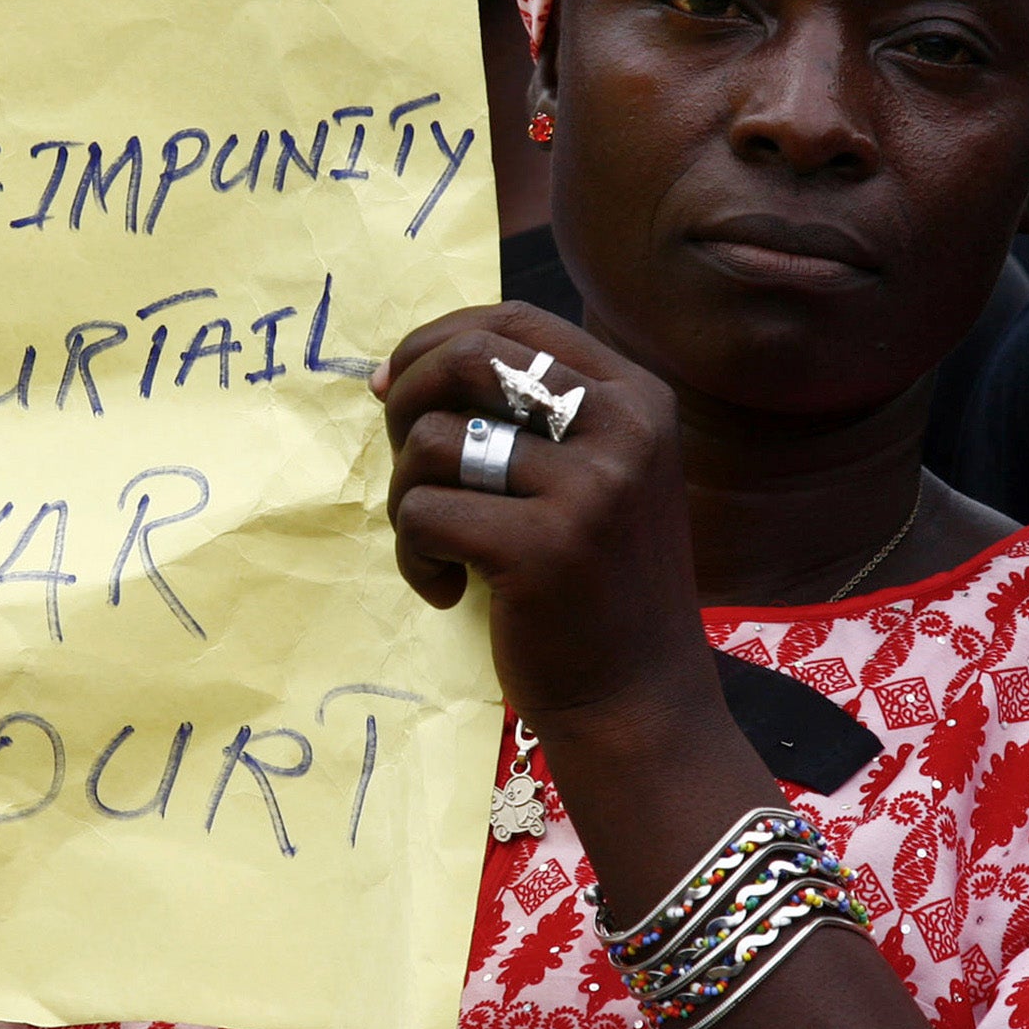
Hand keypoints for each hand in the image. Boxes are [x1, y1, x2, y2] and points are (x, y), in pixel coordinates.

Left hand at [378, 302, 715, 724]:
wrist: (639, 706)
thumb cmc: (594, 588)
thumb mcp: (589, 477)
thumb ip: (518, 416)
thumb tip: (389, 372)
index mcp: (638, 397)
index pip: (513, 322)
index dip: (437, 339)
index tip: (392, 384)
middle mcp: (624, 428)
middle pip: (469, 358)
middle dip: (405, 399)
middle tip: (405, 466)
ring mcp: (590, 488)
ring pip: (432, 439)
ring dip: (406, 496)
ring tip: (435, 545)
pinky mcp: (542, 547)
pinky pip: (424, 513)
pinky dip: (412, 555)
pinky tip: (444, 589)